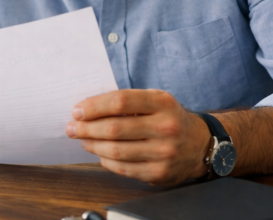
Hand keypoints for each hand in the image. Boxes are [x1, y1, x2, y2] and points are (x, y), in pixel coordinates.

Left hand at [65, 89, 211, 185]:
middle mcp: (166, 127)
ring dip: (92, 145)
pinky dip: (105, 160)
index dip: (94, 106)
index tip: (77, 111)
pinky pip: (123, 168)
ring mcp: (164, 153)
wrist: (200, 144)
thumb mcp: (156, 100)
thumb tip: (87, 109)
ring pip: (115, 151)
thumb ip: (127, 101)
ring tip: (82, 139)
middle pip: (114, 128)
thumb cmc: (169, 118)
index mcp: (162, 102)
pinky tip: (99, 153)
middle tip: (72, 127)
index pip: (120, 102)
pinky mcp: (160, 173)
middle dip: (86, 128)